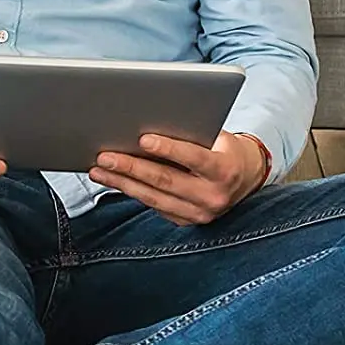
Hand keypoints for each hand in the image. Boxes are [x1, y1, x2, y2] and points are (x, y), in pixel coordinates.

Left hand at [89, 131, 267, 225]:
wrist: (245, 179)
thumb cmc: (225, 150)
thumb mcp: (218, 138)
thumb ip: (191, 135)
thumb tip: (148, 123)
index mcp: (225, 170)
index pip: (193, 158)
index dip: (167, 148)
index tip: (142, 139)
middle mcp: (213, 195)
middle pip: (165, 180)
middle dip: (131, 167)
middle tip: (105, 156)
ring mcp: (199, 213)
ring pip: (153, 197)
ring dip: (122, 183)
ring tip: (99, 170)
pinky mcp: (186, 220)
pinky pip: (153, 205)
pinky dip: (131, 191)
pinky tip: (114, 180)